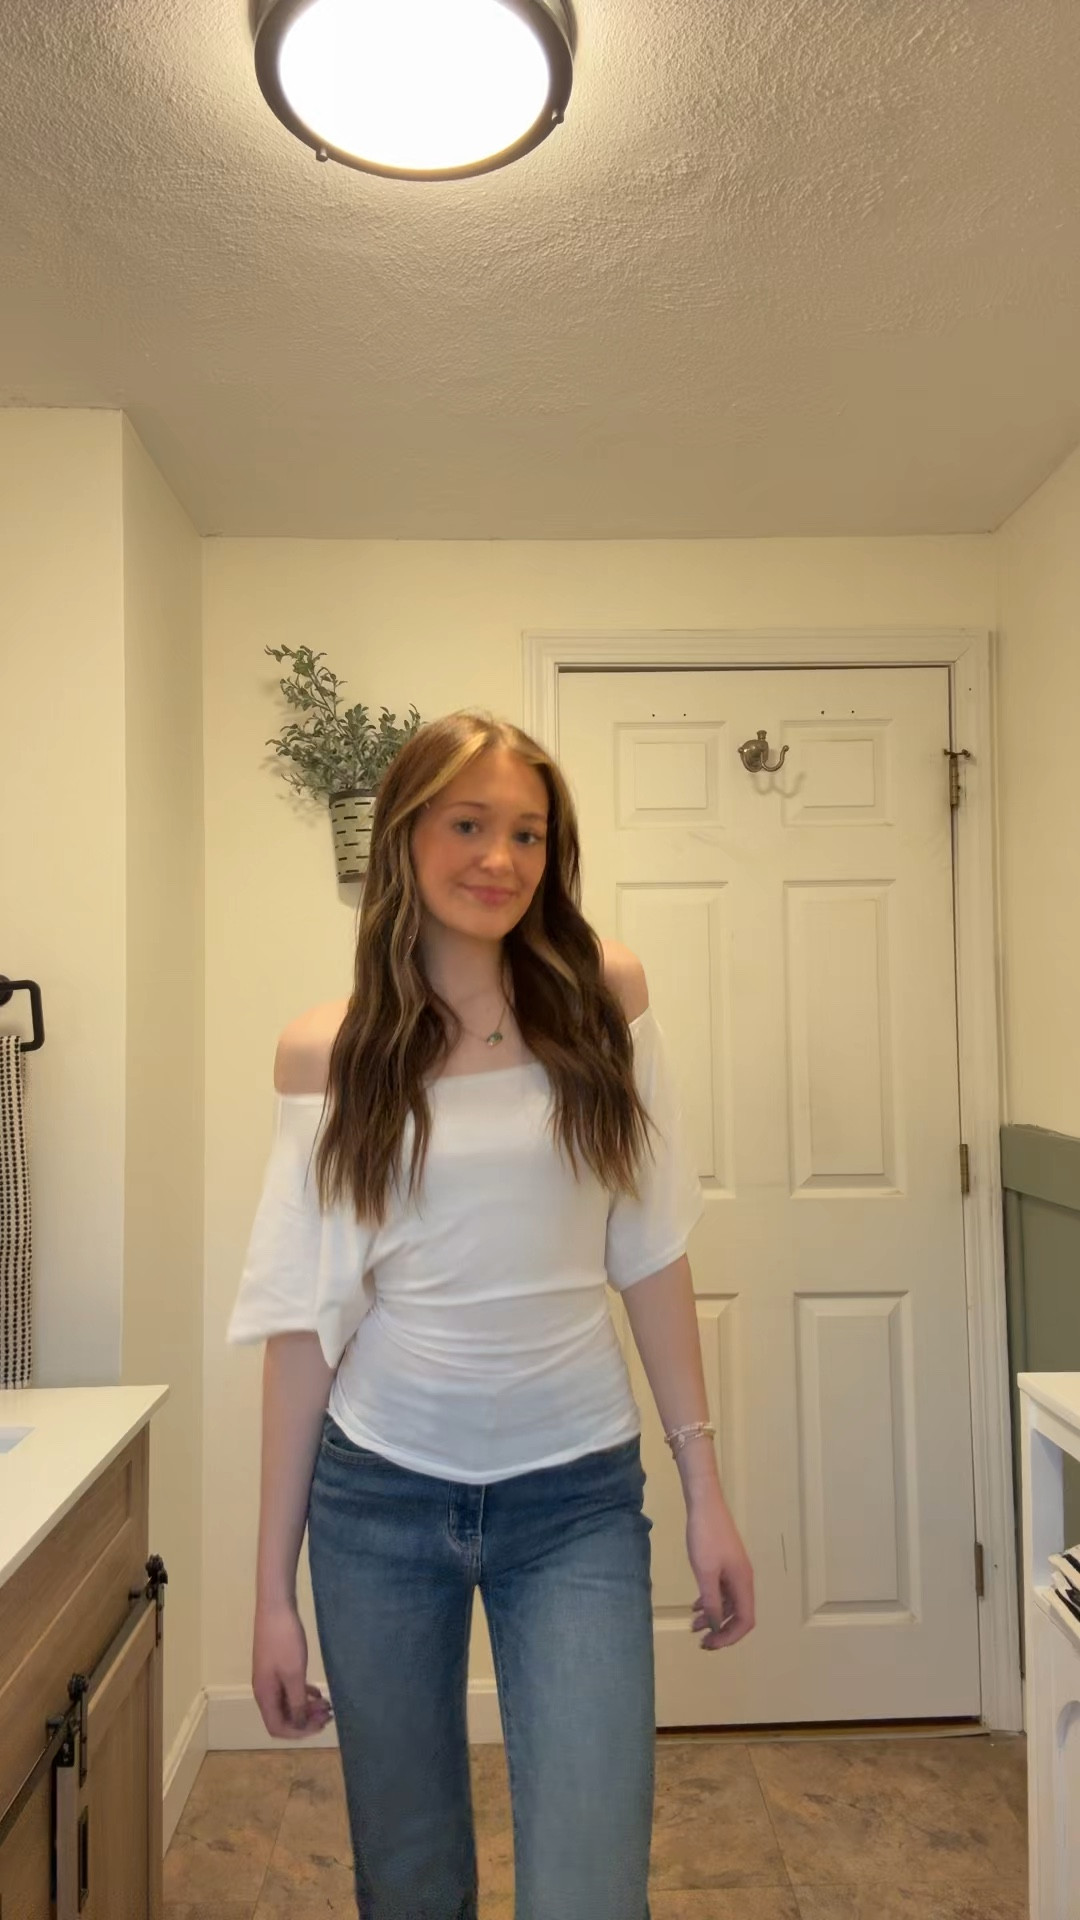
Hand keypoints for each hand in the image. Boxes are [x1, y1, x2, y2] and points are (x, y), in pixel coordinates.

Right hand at [253, 1600, 333, 1738]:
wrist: (276, 1607)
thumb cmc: (285, 1641)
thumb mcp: (294, 1674)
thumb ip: (297, 1702)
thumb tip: (299, 1725)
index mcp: (264, 1695)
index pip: (277, 1728)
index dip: (298, 1732)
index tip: (320, 1726)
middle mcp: (264, 1691)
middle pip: (283, 1717)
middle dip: (306, 1720)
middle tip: (329, 1714)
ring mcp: (269, 1678)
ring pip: (287, 1703)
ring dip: (306, 1707)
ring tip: (327, 1705)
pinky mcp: (276, 1667)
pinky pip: (288, 1690)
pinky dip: (303, 1694)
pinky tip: (317, 1692)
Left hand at [685, 1488, 754, 1650]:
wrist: (704, 1504)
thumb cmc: (705, 1538)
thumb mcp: (705, 1573)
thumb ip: (712, 1602)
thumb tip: (716, 1627)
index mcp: (743, 1583)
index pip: (745, 1621)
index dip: (730, 1637)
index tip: (710, 1643)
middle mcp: (743, 1579)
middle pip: (738, 1615)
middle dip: (721, 1630)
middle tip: (701, 1642)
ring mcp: (734, 1570)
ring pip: (728, 1603)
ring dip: (713, 1616)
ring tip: (693, 1625)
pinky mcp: (725, 1563)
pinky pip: (722, 1590)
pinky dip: (711, 1601)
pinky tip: (696, 1605)